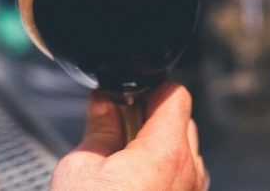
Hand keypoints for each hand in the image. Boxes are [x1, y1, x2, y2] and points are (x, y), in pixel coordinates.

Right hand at [51, 83, 207, 190]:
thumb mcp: (80, 168)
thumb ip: (99, 128)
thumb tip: (103, 103)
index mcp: (166, 150)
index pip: (174, 93)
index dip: (148, 88)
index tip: (125, 95)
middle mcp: (189, 172)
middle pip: (182, 122)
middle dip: (151, 119)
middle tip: (116, 130)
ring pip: (184, 153)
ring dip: (158, 150)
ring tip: (120, 166)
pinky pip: (182, 181)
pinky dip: (162, 177)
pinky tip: (131, 189)